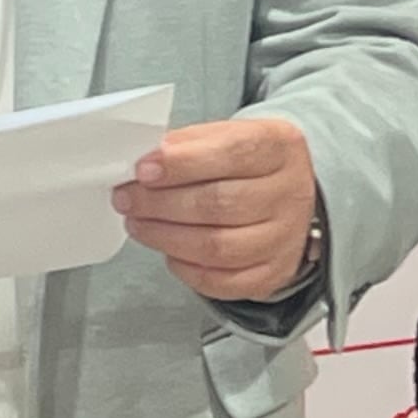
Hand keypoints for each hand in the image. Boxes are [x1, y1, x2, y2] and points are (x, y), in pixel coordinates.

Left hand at [115, 116, 318, 301]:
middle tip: (127, 199)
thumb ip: (187, 144)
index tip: (143, 170)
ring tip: (138, 223)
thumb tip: (146, 162)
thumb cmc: (245, 164)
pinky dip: (186, 269)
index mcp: (279, 147)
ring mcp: (285, 238)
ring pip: (218, 247)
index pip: (232, 153)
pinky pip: (223, 281)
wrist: (284, 194)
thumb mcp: (223, 136)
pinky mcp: (273, 273)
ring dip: (165, 237)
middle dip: (161, 203)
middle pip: (219, 204)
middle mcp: (290, 193)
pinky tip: (168, 250)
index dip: (182, 164)